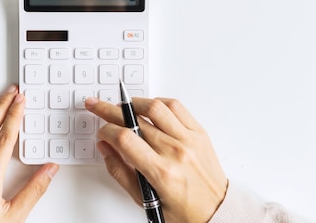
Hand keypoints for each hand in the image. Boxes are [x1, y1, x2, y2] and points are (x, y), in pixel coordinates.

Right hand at [85, 96, 227, 222]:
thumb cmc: (185, 212)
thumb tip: (105, 147)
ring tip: (123, 106)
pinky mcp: (199, 133)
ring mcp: (189, 140)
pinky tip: (149, 107)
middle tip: (98, 106)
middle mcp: (176, 152)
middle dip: (110, 111)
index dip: (106, 131)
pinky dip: (159, 103)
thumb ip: (120, 171)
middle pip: (136, 120)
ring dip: (134, 103)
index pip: (125, 138)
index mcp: (161, 172)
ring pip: (155, 107)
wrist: (218, 212)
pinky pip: (176, 107)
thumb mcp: (145, 200)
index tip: (101, 132)